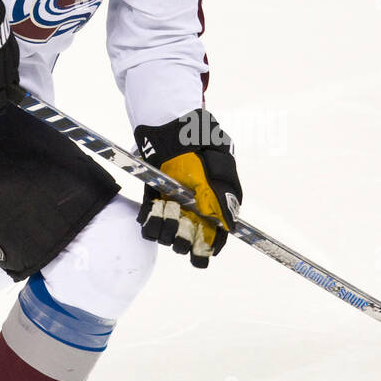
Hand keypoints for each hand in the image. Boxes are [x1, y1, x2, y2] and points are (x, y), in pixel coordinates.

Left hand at [134, 109, 241, 267]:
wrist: (173, 129)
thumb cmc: (201, 146)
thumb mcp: (219, 168)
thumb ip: (224, 198)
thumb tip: (232, 227)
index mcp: (212, 210)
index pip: (211, 242)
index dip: (205, 250)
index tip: (199, 251)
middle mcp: (191, 215)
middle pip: (186, 245)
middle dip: (183, 238)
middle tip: (182, 218)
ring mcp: (171, 210)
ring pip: (166, 237)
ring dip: (166, 227)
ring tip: (168, 206)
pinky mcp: (152, 203)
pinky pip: (148, 225)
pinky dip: (149, 219)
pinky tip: (154, 206)